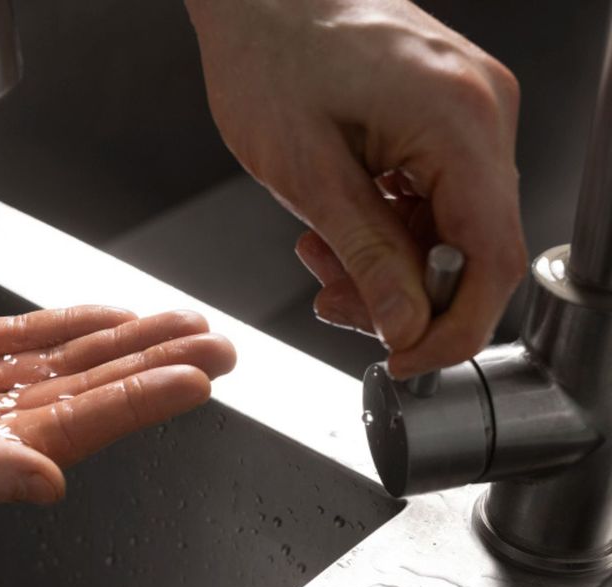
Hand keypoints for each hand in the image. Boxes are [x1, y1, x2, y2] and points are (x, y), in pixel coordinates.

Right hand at [0, 284, 235, 520]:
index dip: (136, 404)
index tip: (195, 376)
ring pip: (60, 367)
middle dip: (151, 371)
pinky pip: (21, 340)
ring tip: (181, 323)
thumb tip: (50, 483)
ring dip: (121, 345)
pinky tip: (107, 317)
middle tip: (217, 346)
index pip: (69, 433)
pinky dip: (67, 328)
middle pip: (82, 399)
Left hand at [185, 0, 525, 376]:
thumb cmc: (268, 54)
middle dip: (402, 293)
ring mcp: (469, 106)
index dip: (452, 326)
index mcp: (459, 120)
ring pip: (450, 225)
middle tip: (335, 301)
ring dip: (386, 260)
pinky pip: (435, 191)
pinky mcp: (444, 110)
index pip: (491, 258)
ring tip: (319, 254)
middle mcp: (483, 110)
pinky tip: (336, 225)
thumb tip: (407, 325)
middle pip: (472, 247)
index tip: (406, 358)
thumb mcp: (306, 173)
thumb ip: (366, 255)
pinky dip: (387, 223)